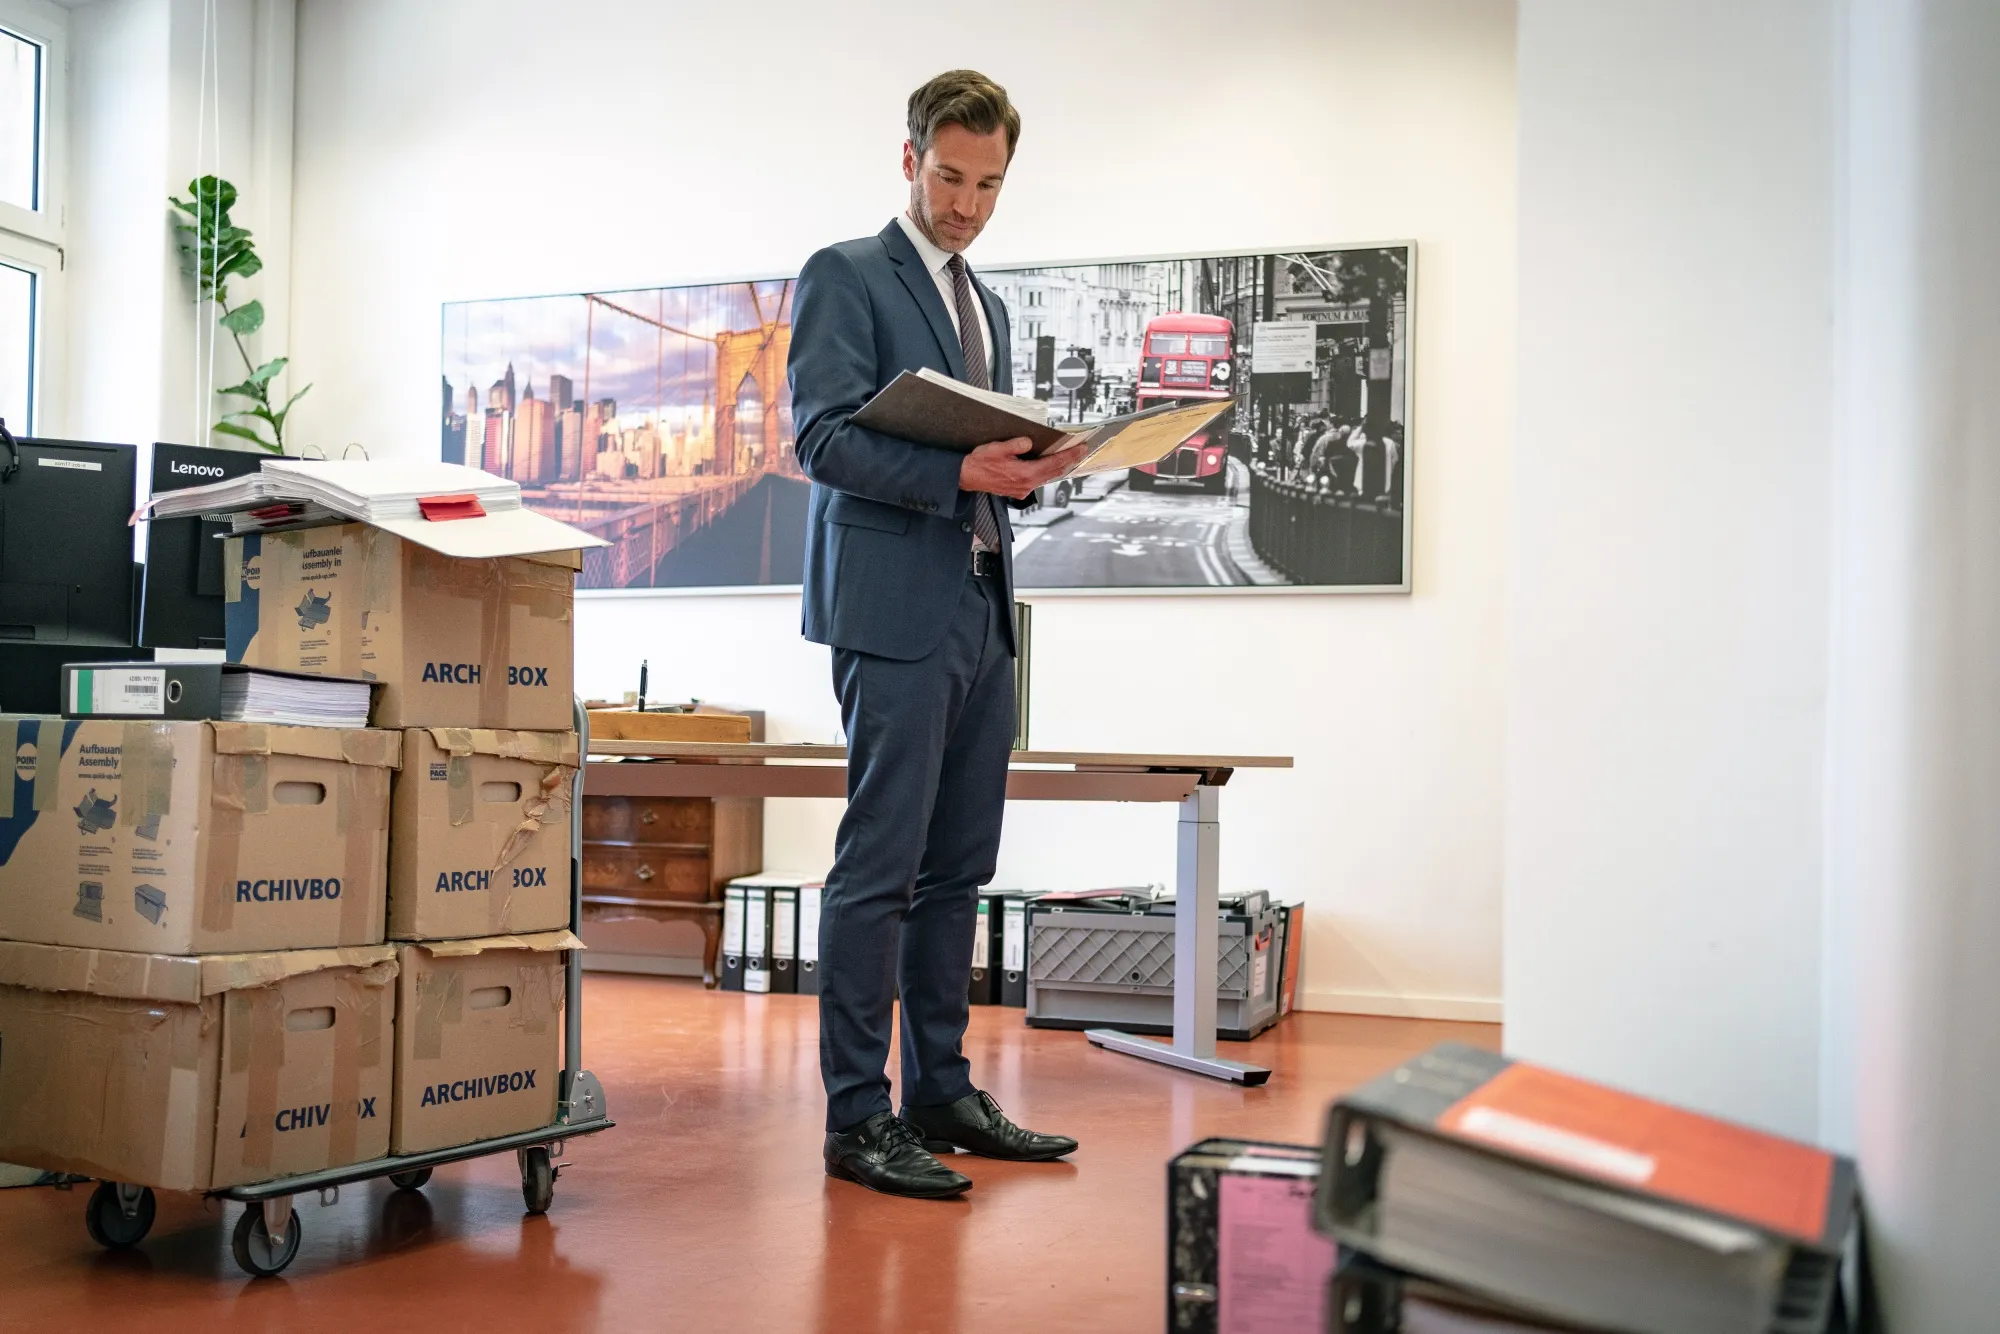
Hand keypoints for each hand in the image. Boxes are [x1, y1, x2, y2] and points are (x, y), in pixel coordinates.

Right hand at [959, 437, 1087, 499]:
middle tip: (1081, 451)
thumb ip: (1015, 445)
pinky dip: (1047, 472)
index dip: (1070, 456)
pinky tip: (1050, 465)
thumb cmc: (979, 462)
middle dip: (1069, 461)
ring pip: (1047, 477)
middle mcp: (1026, 484)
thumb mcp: (997, 448)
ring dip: (1059, 467)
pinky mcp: (1019, 490)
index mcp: (1023, 474)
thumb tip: (1029, 443)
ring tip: (1070, 456)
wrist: (967, 477)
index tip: (1082, 449)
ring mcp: (1023, 489)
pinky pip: (1038, 480)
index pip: (1053, 463)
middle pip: (1054, 472)